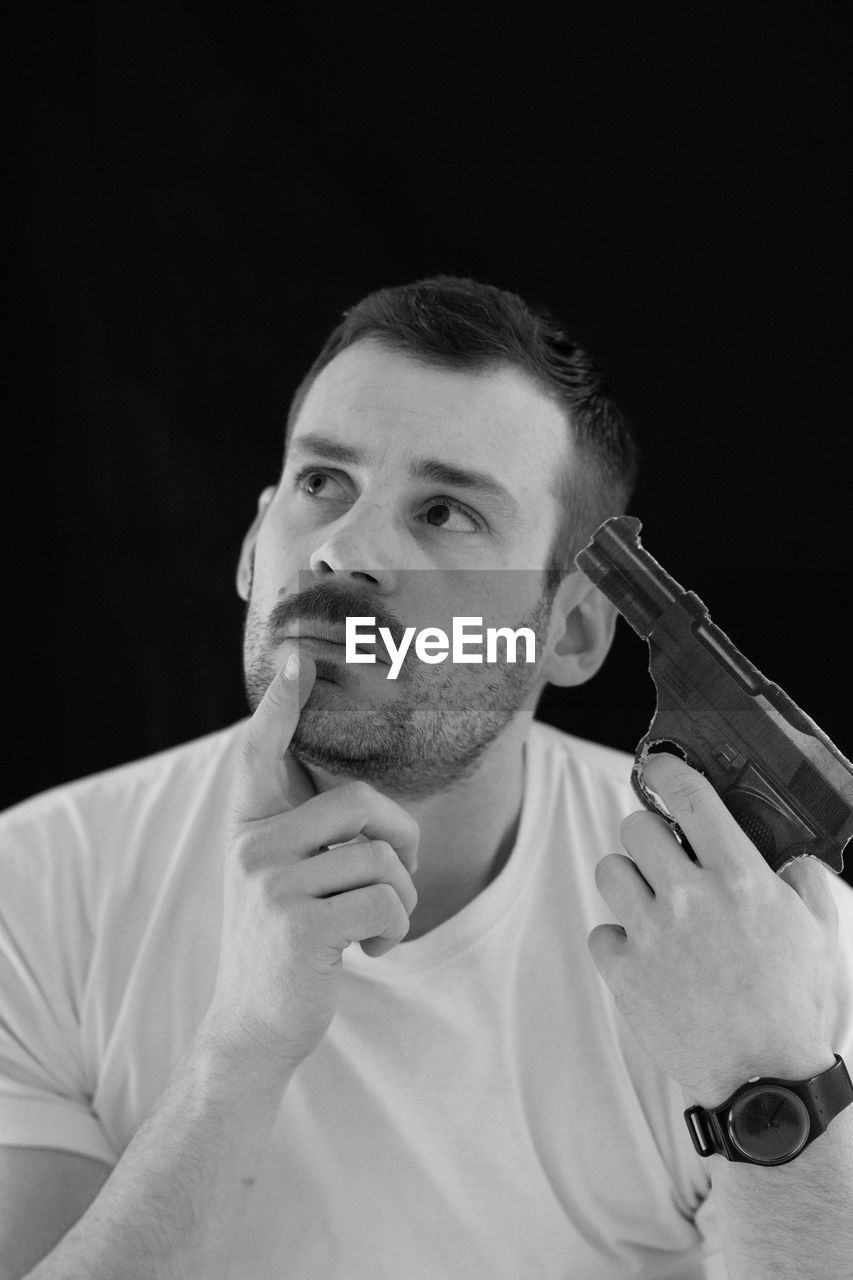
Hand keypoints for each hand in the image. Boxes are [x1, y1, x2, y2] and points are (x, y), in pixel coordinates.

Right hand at [207, 654, 419, 1071]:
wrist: (254, 1026)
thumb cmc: (288, 939)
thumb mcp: (286, 876)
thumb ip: (307, 831)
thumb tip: (364, 800)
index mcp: (252, 826)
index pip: (261, 751)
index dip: (280, 705)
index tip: (296, 659)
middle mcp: (253, 847)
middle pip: (361, 804)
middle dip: (401, 836)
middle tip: (398, 872)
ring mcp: (272, 886)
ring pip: (380, 859)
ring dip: (400, 897)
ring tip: (376, 923)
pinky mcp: (299, 928)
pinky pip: (384, 902)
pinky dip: (394, 929)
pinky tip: (368, 951)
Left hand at [588, 752, 837, 1106]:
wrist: (764, 1083)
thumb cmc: (796, 1007)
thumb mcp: (820, 935)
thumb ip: (805, 884)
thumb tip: (789, 858)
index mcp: (740, 878)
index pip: (689, 796)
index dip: (666, 770)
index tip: (658, 768)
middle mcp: (690, 897)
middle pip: (635, 827)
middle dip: (649, 838)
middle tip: (664, 860)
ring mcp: (653, 934)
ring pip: (609, 871)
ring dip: (628, 883)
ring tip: (651, 906)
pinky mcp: (625, 973)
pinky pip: (600, 932)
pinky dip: (617, 943)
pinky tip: (644, 957)